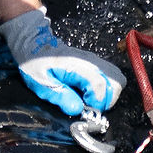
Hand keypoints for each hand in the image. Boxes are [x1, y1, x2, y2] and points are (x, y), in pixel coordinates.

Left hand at [1, 9, 125, 115]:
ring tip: (90, 100)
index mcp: (77, 66)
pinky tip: (90, 92)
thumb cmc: (36, 62)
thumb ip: (60, 96)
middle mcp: (91, 62)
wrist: (35, 43)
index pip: (101, 86)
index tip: (85, 108)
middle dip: (106, 101)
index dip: (96, 102)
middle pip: (116, 83)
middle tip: (89, 106)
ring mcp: (95, 61)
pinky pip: (111, 77)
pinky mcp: (96, 63)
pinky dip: (106, 89)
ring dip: (108, 95)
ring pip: (117, 80)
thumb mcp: (42, 83)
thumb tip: (77, 110)